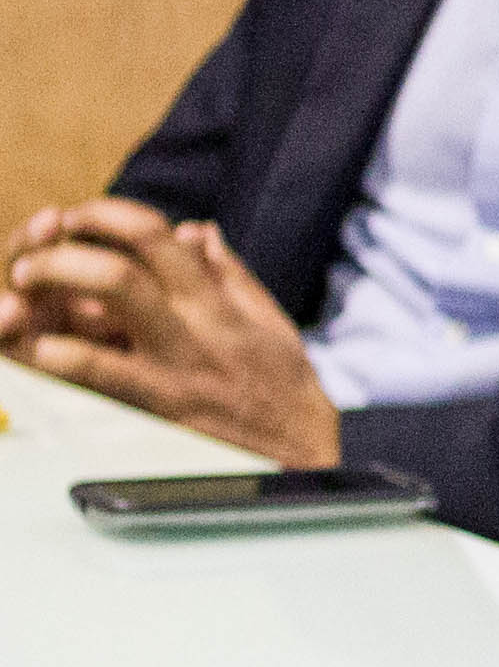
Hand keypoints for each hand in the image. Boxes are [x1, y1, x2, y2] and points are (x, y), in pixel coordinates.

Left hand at [7, 201, 343, 464]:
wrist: (303, 450)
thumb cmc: (284, 386)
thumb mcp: (267, 318)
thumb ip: (227, 272)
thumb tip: (195, 230)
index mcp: (213, 299)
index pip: (154, 234)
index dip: (105, 215)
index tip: (78, 220)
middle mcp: (192, 323)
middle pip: (121, 264)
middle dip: (63, 253)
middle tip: (31, 263)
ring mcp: (175, 362)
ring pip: (113, 299)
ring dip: (57, 288)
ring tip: (20, 297)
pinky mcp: (162, 403)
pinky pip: (106, 371)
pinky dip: (67, 355)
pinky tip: (43, 349)